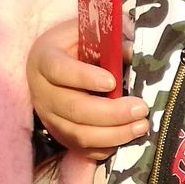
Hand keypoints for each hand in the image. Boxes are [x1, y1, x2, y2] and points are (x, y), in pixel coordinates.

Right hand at [29, 16, 148, 160]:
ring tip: (141, 126)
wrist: (54, 67)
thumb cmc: (76, 47)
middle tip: (140, 108)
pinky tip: (128, 137)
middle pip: (74, 109)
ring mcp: (50, 118)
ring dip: (114, 134)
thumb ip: (110, 39)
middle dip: (111, 113)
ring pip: (80, 134)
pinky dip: (108, 147)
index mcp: (45, 59)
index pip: (59, 70)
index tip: (112, 82)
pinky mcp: (61, 136)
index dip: (85, 77)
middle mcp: (43, 92)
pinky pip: (84, 149)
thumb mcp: (88, 34)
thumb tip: (132, 52)